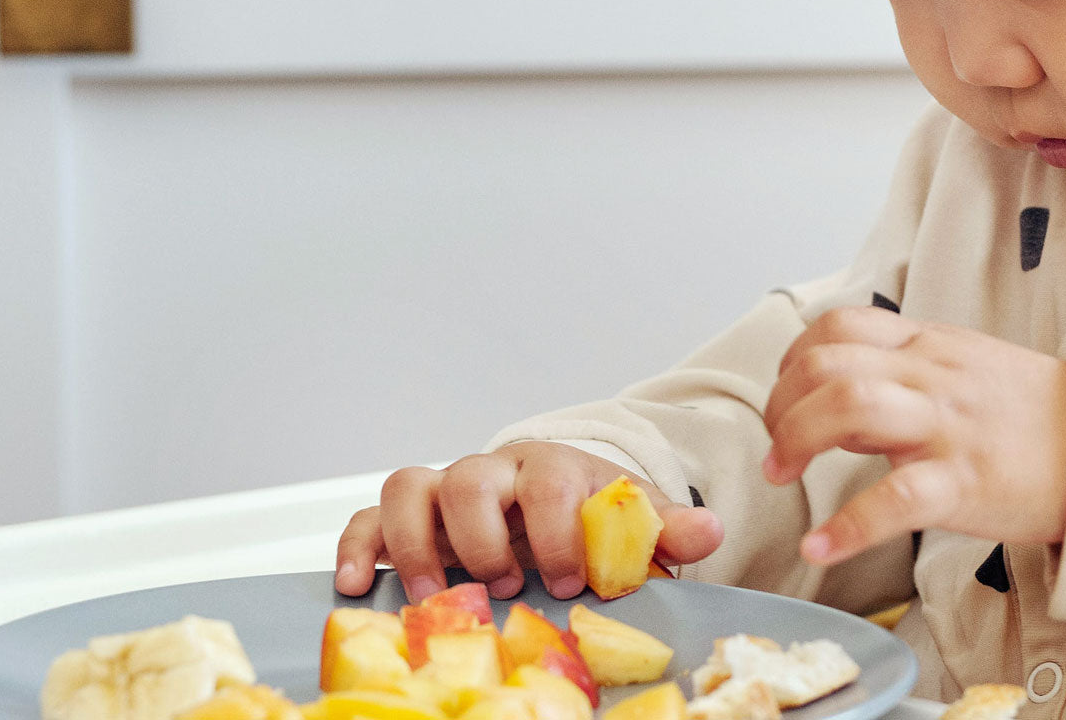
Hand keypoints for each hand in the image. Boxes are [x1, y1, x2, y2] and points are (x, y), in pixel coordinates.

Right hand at [334, 441, 723, 601]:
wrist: (556, 505)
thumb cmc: (590, 518)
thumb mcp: (632, 523)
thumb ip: (664, 528)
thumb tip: (709, 530)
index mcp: (550, 468)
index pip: (547, 480)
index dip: (557, 529)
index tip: (573, 580)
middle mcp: (492, 473)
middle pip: (470, 478)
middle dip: (483, 538)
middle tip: (508, 586)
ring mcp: (444, 492)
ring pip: (409, 486)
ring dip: (416, 544)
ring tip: (433, 596)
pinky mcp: (409, 519)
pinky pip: (368, 517)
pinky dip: (358, 546)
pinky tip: (356, 584)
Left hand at [762, 307, 1065, 564]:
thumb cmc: (1036, 417)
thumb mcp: (966, 369)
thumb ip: (904, 371)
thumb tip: (838, 394)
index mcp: (929, 346)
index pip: (839, 325)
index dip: (794, 359)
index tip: (786, 398)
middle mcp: (932, 376)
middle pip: (827, 363)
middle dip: (779, 404)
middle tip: (776, 448)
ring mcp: (948, 427)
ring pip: (849, 405)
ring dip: (796, 441)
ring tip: (782, 476)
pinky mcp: (967, 482)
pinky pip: (894, 500)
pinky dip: (846, 528)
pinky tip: (818, 548)